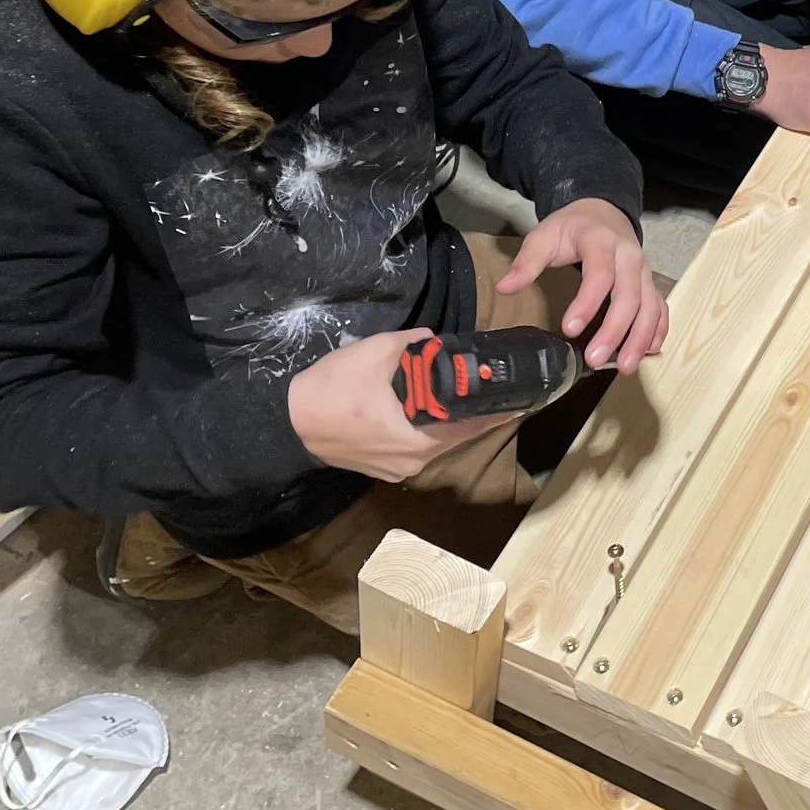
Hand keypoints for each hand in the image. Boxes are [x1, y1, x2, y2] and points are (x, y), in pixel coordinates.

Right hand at [288, 330, 500, 480]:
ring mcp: (397, 469)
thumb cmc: (334, 389)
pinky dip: (427, 428)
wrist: (286, 421)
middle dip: (475, 412)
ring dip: (450, 421)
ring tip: (464, 395)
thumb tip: (434, 340)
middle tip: (493, 388)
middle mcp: (413, 461)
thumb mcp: (376, 353)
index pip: (473, 426)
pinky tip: (428, 409)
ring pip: (436, 442)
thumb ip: (412, 344)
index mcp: (419, 439)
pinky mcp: (382, 468)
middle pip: (457, 435)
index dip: (499, 411)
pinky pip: (416, 446)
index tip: (522, 398)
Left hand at [500, 196, 664, 372]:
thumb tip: (505, 288)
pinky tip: (649, 351)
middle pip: (629, 295)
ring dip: (641, 337)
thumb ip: (527, 262)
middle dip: (615, 330)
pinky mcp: (650, 282)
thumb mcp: (545, 235)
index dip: (587, 303)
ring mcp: (644, 270)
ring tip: (626, 366)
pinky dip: (658, 330)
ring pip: (650, 305)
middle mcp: (629, 256)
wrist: (602, 210)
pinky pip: (660, 307)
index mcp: (601, 241)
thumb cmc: (572, 227)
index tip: (569, 329)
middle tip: (595, 359)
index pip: (600, 274)